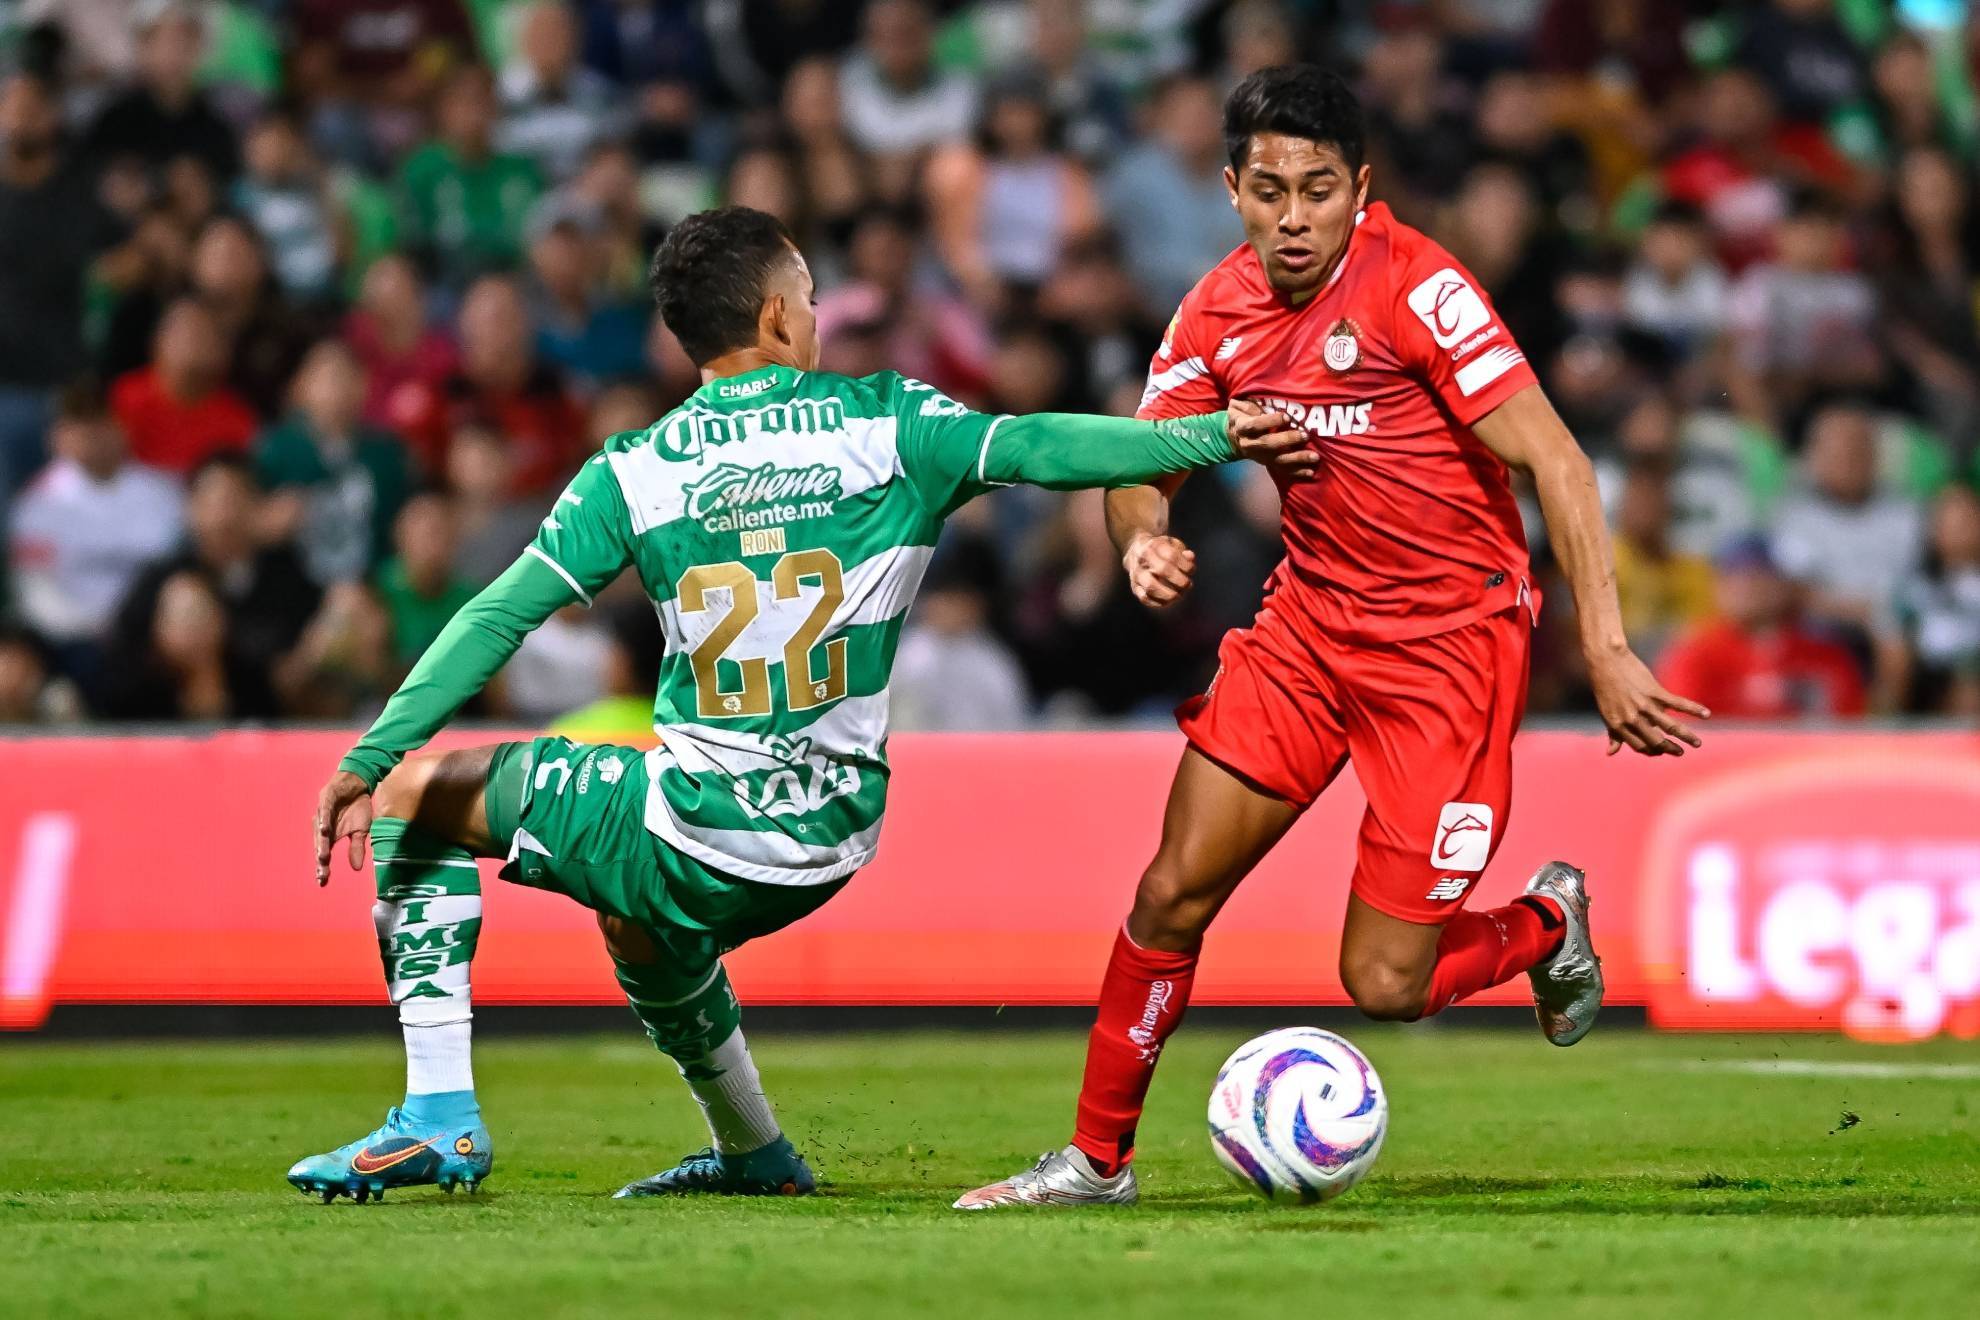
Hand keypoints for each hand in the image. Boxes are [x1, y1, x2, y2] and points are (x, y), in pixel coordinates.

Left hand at [314, 770, 372, 885]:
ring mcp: (323, 813)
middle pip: (320, 845)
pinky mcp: (326, 799)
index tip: (323, 882)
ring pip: (320, 831)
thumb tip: (356, 868)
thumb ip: (356, 848)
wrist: (358, 784)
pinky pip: (324, 811)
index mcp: (330, 836)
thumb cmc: (357, 808)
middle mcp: (323, 827)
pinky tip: (325, 830)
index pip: (324, 854)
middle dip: (321, 860)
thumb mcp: (361, 831)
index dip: (323, 867)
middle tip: (322, 874)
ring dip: (321, 843)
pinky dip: (324, 820)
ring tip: (322, 856)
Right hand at [1123, 531, 1195, 608]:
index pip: (1171, 556)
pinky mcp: (1134, 587)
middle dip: (1179, 580)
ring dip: (1169, 594)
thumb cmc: (1161, 550)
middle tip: (1187, 584)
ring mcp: (1136, 574)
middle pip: (1162, 570)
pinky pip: (1145, 598)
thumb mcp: (1172, 544)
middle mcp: (1142, 559)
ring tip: (1178, 595)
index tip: (1191, 570)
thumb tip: (1190, 557)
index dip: (1185, 566)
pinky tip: (1168, 601)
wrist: (1136, 552)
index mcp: (1153, 545)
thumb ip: (1183, 551)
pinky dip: (1158, 602)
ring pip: (1151, 586)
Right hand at [1228, 399, 1317, 479]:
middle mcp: (1250, 444)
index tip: (1286, 417)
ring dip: (1297, 458)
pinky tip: (1310, 473)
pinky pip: (1283, 470)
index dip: (1270, 422)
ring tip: (1314, 456)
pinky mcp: (1269, 464)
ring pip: (1278, 460)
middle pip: (1268, 444)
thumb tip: (1263, 396)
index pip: (1254, 426)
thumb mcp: (1239, 406)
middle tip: (1305, 435)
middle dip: (1288, 440)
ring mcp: (1261, 457)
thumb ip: (1249, 402)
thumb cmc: (1243, 416)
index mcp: (1243, 428)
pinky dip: (1297, 472)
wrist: (1235, 438)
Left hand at [1588, 647, 1709, 756]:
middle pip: (1656, 741)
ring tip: (1697, 744)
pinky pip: (1678, 704)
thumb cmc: (1605, 688)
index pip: (1640, 746)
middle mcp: (1632, 719)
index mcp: (1619, 726)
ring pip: (1670, 727)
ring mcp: (1644, 706)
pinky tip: (1706, 714)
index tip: (1660, 752)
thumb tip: (1610, 753)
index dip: (1651, 751)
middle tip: (1680, 752)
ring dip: (1687, 737)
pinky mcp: (1654, 692)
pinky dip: (1694, 709)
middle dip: (1670, 749)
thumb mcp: (1607, 714)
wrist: (1606, 661)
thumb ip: (1613, 734)